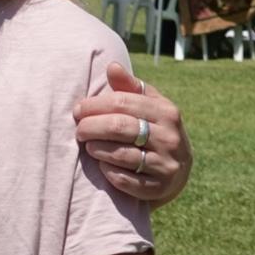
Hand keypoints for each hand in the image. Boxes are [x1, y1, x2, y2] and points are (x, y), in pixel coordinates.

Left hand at [73, 63, 191, 207]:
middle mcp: (170, 137)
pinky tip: (102, 165)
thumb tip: (112, 66)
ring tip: (87, 145)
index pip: (122, 102)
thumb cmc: (152, 129)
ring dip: (96, 149)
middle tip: (77, 129)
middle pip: (119, 127)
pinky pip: (125, 180)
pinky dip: (108, 172)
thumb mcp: (148, 106)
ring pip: (121, 155)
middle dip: (90, 126)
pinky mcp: (160, 188)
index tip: (77, 109)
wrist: (176, 170)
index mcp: (166, 112)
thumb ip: (129, 87)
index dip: (94, 105)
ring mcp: (166, 164)